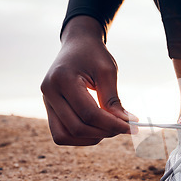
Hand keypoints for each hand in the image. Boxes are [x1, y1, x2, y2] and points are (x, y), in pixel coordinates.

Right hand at [41, 16, 132, 145]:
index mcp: (62, 80)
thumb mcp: (108, 72)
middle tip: (125, 127)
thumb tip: (125, 124)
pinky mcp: (50, 108)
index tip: (133, 127)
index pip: (89, 114)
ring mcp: (46, 102)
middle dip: (104, 132)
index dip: (113, 124)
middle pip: (77, 128)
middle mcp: (49, 93)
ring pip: (64, 136)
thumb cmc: (94, 54)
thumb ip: (113, 100)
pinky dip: (82, 136)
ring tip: (111, 127)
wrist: (77, 43)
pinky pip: (62, 133)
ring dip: (91, 137)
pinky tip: (99, 127)